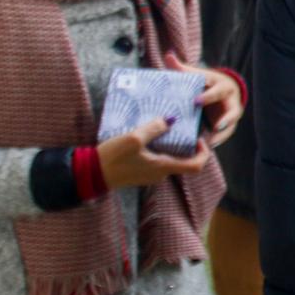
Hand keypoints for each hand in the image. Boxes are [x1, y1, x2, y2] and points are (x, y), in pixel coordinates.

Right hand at [97, 117, 214, 189]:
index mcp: (163, 167)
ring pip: (169, 159)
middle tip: (181, 127)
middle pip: (183, 160)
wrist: (91, 174)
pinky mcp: (140, 171)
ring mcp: (150, 174)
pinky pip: (156, 159)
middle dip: (186, 144)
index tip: (199, 139)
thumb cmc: (112, 158)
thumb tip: (170, 120)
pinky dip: (158, 147)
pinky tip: (148, 135)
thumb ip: (153, 129)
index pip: (196, 166)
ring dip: (171, 145)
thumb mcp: (133, 139)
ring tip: (164, 127)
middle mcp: (160, 174)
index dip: (203, 153)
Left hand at [165, 54, 243, 148]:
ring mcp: (232, 115)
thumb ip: (183, 69)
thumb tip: (169, 55)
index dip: (208, 96)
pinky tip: (206, 148)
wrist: (224, 91)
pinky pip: (224, 135)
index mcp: (222, 86)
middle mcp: (231, 101)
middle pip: (232, 112)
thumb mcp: (198, 75)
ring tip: (210, 144)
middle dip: (226, 120)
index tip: (196, 101)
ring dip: (221, 136)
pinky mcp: (229, 127)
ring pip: (230, 127)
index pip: (217, 91)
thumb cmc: (206, 83)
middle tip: (216, 128)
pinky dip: (216, 141)